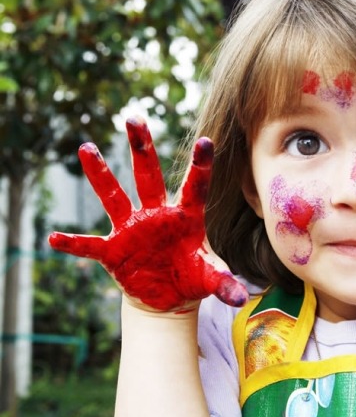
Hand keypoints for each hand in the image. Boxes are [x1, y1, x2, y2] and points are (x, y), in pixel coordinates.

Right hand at [49, 117, 247, 312]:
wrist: (168, 295)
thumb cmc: (192, 277)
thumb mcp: (210, 279)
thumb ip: (224, 283)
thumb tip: (240, 298)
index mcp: (186, 217)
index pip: (195, 187)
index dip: (201, 165)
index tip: (207, 140)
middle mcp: (157, 215)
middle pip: (149, 176)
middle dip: (142, 148)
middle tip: (134, 117)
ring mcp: (132, 229)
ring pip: (115, 196)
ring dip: (101, 174)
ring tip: (87, 148)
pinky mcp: (114, 250)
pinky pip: (90, 245)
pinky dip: (74, 243)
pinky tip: (55, 237)